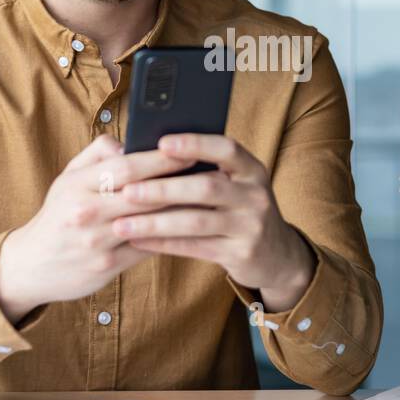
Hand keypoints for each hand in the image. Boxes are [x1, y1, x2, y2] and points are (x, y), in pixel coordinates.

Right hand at [0, 134, 195, 321]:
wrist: (31, 265)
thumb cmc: (58, 215)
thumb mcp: (67, 179)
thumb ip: (97, 155)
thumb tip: (130, 141)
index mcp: (76, 185)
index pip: (126, 166)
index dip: (161, 158)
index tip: (189, 148)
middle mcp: (85, 212)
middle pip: (142, 193)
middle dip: (179, 182)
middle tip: (212, 172)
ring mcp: (96, 241)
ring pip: (149, 222)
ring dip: (182, 210)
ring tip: (209, 198)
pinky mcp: (106, 266)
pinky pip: (147, 248)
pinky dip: (171, 236)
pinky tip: (192, 227)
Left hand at [111, 133, 315, 311]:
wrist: (278, 256)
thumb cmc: (240, 211)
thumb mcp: (237, 185)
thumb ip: (206, 171)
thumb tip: (150, 157)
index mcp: (252, 170)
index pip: (226, 149)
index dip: (195, 144)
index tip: (162, 143)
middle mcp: (255, 195)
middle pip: (206, 187)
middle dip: (163, 188)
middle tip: (127, 191)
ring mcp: (251, 226)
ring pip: (197, 221)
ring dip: (155, 222)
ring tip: (122, 224)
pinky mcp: (241, 254)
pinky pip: (195, 247)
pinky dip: (163, 244)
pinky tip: (138, 242)